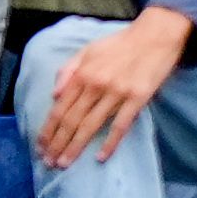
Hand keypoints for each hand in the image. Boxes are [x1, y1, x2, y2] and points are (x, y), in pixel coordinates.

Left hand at [34, 7, 194, 164]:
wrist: (156, 34)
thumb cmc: (121, 43)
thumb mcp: (89, 49)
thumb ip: (68, 69)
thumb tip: (53, 95)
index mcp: (83, 74)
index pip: (59, 108)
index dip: (48, 130)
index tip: (40, 146)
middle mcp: (96, 85)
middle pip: (71, 121)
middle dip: (57, 144)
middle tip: (48, 162)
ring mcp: (117, 92)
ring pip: (90, 125)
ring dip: (75, 147)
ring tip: (64, 164)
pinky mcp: (138, 97)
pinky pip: (121, 124)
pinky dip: (110, 142)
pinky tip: (101, 157)